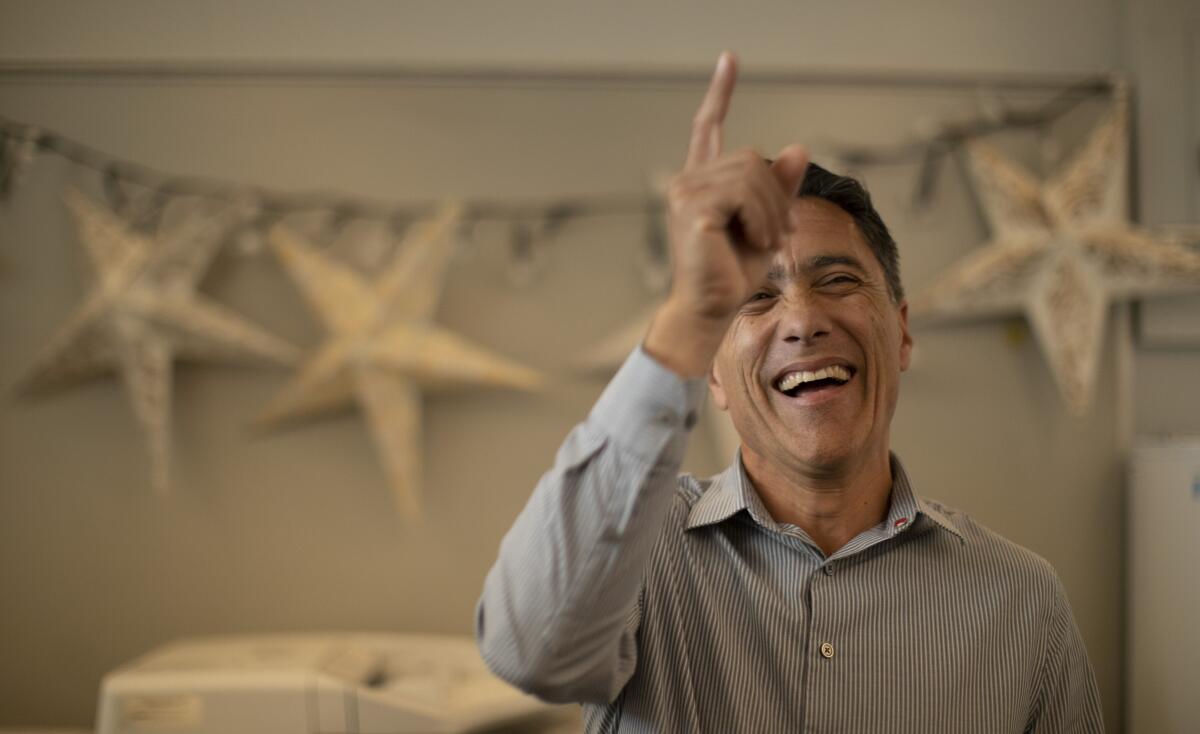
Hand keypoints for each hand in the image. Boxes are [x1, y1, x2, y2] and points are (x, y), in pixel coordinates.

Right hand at [644, 52, 809, 377]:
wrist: (709, 310)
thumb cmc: (732, 275)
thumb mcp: (767, 225)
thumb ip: (779, 188)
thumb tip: (799, 148)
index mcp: (701, 182)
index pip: (708, 127)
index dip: (720, 92)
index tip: (729, 59)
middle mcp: (687, 181)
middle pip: (752, 158)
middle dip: (777, 196)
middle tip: (781, 236)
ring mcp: (685, 191)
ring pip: (754, 174)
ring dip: (774, 212)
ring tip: (769, 242)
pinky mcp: (693, 207)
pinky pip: (747, 194)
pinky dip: (763, 219)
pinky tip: (757, 242)